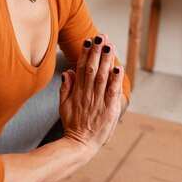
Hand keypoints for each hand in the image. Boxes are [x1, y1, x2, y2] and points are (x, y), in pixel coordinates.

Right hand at [59, 34, 124, 152]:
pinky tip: (119, 68)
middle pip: (92, 68)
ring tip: (109, 45)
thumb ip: (65, 88)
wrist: (79, 145)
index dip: (85, 53)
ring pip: (102, 77)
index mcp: (77, 92)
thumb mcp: (63, 106)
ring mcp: (98, 102)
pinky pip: (112, 92)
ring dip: (106, 60)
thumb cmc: (72, 125)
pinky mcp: (109, 111)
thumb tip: (67, 72)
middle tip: (101, 36)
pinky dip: (116, 80)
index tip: (89, 40)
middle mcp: (87, 95)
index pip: (81, 68)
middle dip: (97, 51)